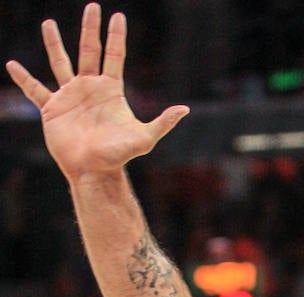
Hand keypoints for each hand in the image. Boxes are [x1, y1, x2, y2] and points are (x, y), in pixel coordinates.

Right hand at [5, 5, 187, 180]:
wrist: (93, 172)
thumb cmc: (118, 156)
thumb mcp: (144, 138)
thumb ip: (163, 122)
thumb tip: (185, 109)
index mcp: (110, 90)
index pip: (114, 56)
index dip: (116, 36)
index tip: (117, 16)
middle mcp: (89, 88)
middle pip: (89, 51)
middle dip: (90, 29)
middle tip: (92, 6)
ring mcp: (69, 96)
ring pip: (60, 62)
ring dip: (54, 43)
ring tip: (48, 23)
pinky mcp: (52, 109)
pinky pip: (35, 89)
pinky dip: (23, 78)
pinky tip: (12, 65)